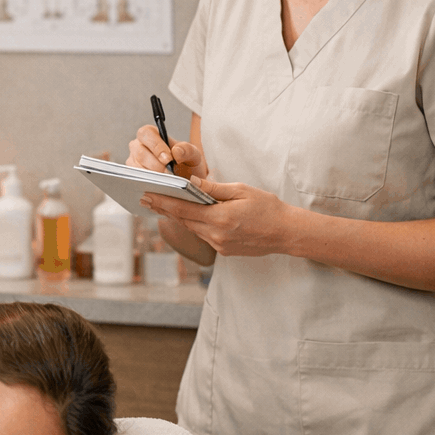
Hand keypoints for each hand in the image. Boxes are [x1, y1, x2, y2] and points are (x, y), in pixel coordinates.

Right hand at [128, 123, 206, 180]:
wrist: (187, 180)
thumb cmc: (186, 163)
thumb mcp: (193, 155)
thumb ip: (187, 150)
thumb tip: (176, 151)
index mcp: (151, 135)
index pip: (146, 134)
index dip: (156, 146)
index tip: (168, 159)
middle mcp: (138, 146)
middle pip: (140, 153)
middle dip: (155, 165)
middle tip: (169, 174)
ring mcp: (133, 161)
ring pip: (137, 168)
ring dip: (152, 176)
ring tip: (167, 182)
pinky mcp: (133, 176)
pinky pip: (136, 180)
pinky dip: (148, 184)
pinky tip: (160, 187)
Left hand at [141, 177, 292, 257]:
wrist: (287, 233)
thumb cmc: (267, 207)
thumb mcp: (241, 190)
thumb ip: (213, 188)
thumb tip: (189, 183)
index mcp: (220, 217)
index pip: (183, 209)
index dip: (162, 202)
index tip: (146, 195)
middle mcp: (216, 234)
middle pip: (183, 220)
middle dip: (164, 208)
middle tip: (147, 198)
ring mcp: (219, 245)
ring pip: (192, 228)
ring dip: (177, 217)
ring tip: (162, 205)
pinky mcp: (224, 251)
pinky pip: (203, 235)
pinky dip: (194, 225)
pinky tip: (188, 216)